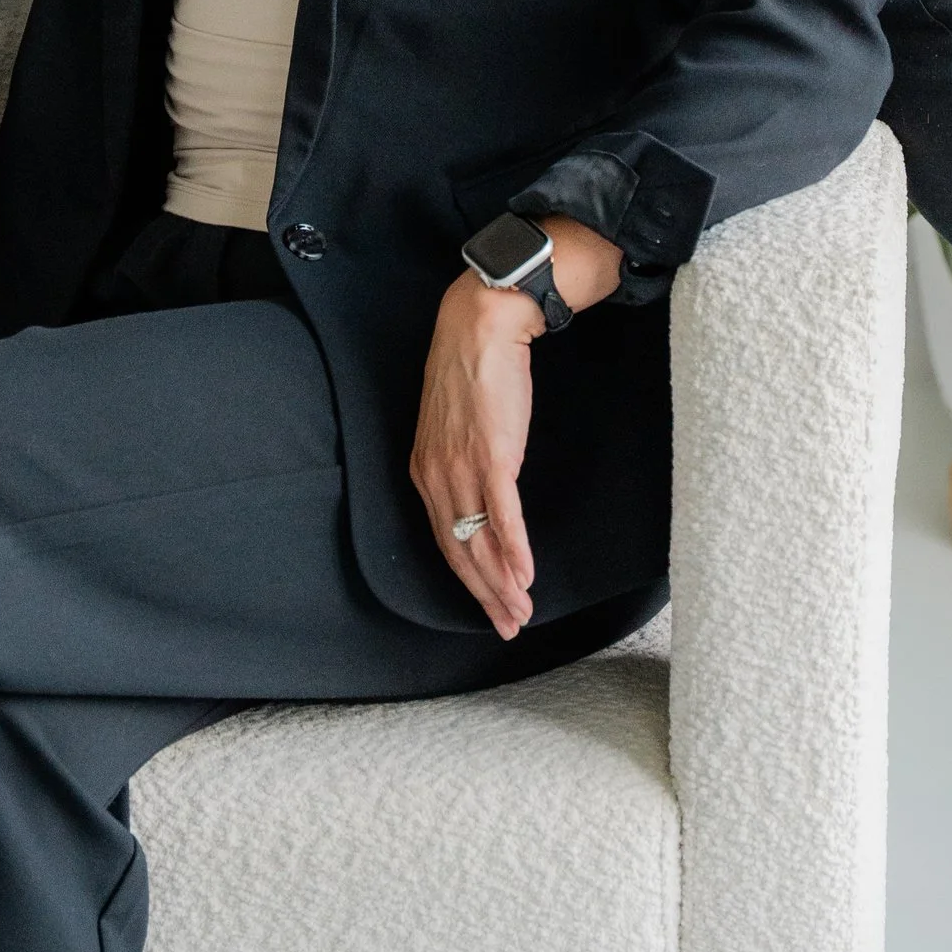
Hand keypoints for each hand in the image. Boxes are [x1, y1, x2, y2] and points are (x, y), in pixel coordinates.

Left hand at [409, 273, 542, 640]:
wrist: (482, 326)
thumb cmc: (475, 369)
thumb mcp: (459, 425)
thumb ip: (466, 461)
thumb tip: (487, 491)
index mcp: (425, 471)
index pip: (446, 540)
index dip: (469, 579)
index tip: (490, 605)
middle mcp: (436, 477)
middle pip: (461, 552)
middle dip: (486, 595)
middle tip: (509, 626)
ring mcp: (462, 469)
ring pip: (482, 543)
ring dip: (504, 584)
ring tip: (522, 612)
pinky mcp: (491, 457)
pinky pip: (503, 517)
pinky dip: (515, 551)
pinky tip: (526, 576)